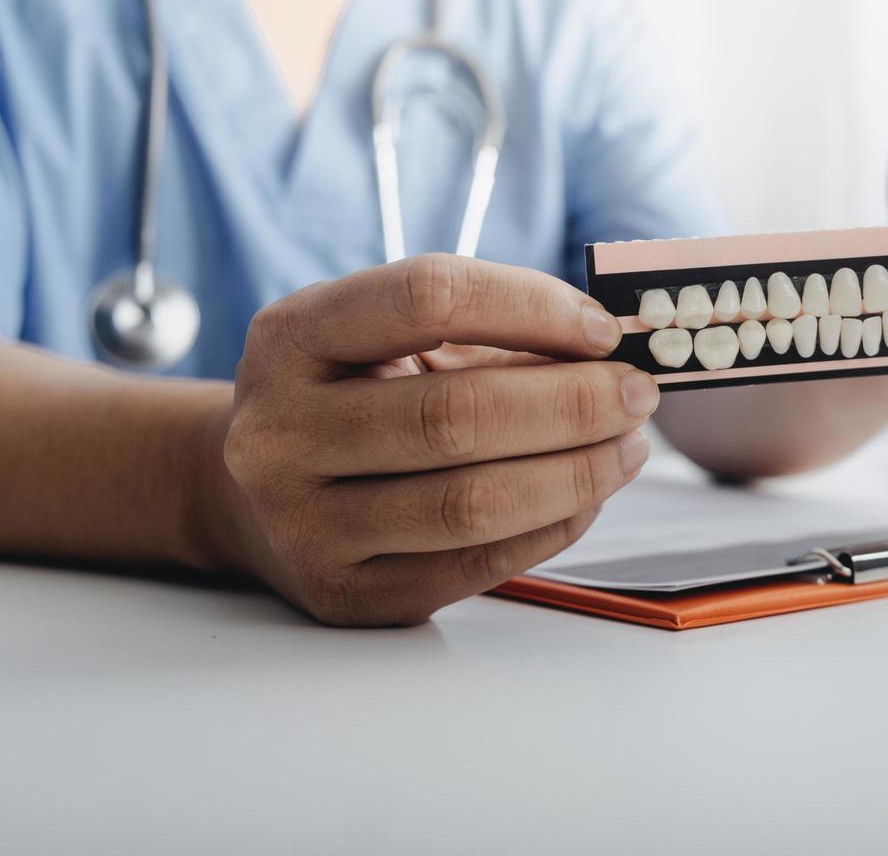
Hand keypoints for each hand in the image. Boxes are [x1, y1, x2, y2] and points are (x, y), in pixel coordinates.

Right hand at [214, 254, 658, 625]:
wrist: (248, 493)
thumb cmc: (348, 397)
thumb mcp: (384, 339)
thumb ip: (486, 332)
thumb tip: (613, 349)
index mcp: (291, 337)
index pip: (427, 296)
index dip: (532, 306)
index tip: (602, 328)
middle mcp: (281, 432)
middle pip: (457, 415)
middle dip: (575, 403)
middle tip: (638, 394)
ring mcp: (305, 524)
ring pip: (472, 503)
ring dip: (578, 471)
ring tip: (628, 446)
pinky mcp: (348, 593)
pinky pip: (478, 564)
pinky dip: (555, 524)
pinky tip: (588, 494)